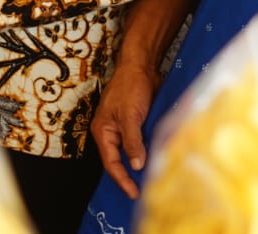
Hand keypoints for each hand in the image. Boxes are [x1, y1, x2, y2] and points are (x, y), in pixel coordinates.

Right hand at [91, 60, 161, 197]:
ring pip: (129, 152)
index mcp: (102, 131)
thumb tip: (137, 165)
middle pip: (118, 160)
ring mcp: (122, 127)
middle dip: (128, 176)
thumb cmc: (131, 87)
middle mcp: (110, 131)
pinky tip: (154, 160)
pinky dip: (144, 152)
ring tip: (149, 180)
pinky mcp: (134, 122)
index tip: (133, 193)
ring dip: (138, 164)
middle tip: (142, 192)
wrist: (141, 65)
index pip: (111, 162)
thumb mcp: (130, 116)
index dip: (122, 179)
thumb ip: (132, 141)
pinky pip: (137, 142)